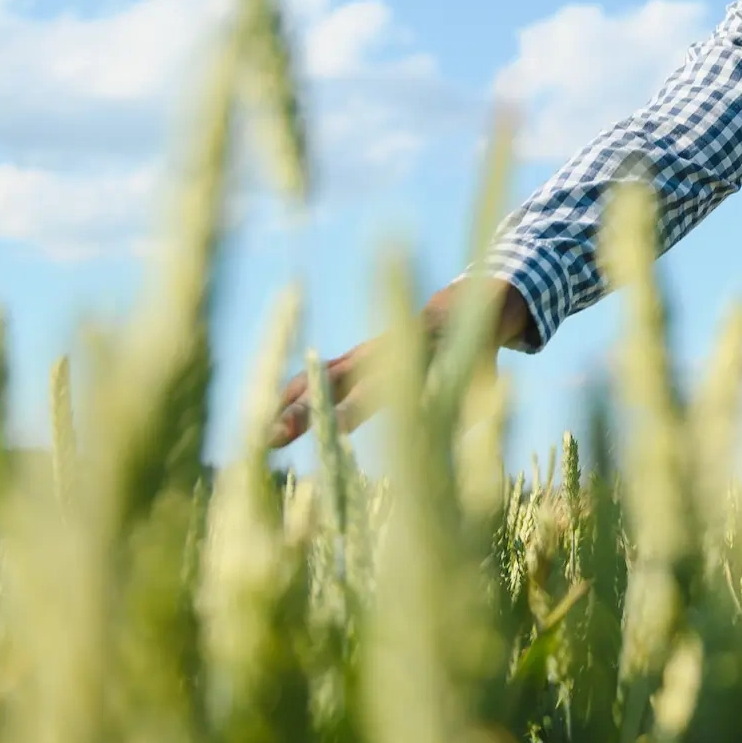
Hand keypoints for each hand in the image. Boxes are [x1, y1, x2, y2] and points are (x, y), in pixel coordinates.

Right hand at [268, 277, 530, 448]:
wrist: (460, 306)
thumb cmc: (474, 349)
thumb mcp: (479, 371)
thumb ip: (469, 399)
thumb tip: (470, 428)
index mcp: (414, 359)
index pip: (381, 387)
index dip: (356, 407)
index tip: (331, 429)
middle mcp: (383, 354)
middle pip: (336, 383)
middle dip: (305, 409)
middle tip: (273, 436)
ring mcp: (364, 355)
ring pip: (319, 377)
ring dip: (289, 403)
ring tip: (261, 433)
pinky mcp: (354, 359)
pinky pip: (318, 376)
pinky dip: (293, 394)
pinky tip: (267, 417)